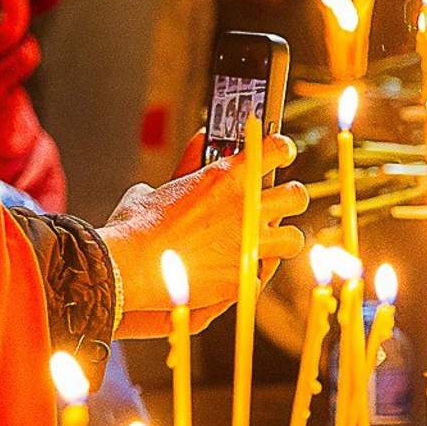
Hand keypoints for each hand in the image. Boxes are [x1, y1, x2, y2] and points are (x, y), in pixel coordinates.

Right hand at [103, 130, 306, 338]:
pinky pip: (262, 274)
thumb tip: (195, 146)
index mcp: (227, 176)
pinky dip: (249, 275)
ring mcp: (249, 244)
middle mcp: (246, 207)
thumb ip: (186, 167)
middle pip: (297, 196)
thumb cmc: (137, 225)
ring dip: (281, 240)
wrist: (129, 266)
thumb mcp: (157, 186)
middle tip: (277, 203)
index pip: (278, 148)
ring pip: (293, 239)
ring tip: (266, 243)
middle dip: (289, 198)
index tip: (280, 154)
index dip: (282, 149)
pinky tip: (235, 273)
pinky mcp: (242, 278)